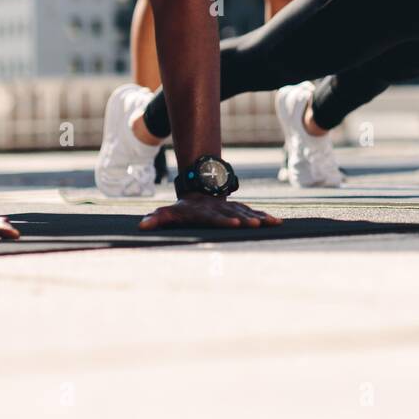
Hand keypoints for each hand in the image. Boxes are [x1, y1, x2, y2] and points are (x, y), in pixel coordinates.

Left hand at [140, 193, 281, 229]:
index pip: (216, 217)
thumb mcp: (169, 212)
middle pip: (235, 214)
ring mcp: (233, 208)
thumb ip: (157, 219)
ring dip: (260, 218)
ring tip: (272, 223)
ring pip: (249, 212)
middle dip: (246, 219)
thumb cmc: (183, 209)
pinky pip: (255, 213)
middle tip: (255, 225)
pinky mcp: (240, 210)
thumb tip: (142, 226)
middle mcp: (222, 209)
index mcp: (207, 213)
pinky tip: (277, 222)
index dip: (224, 219)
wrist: (200, 192)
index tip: (234, 222)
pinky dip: (265, 217)